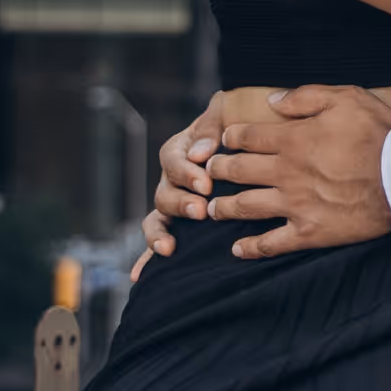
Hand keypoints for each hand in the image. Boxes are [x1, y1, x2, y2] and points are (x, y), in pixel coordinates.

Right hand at [129, 95, 230, 278]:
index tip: (207, 184)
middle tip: (201, 210)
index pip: (174, 160)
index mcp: (181, 150)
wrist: (252, 145)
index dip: (187, 173)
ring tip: (170, 246)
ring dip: (160, 233)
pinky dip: (146, 257)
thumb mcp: (227, 114)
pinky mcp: (178, 223)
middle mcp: (172, 178)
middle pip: (164, 192)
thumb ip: (213, 125)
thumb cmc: (239, 126)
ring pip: (157, 218)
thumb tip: (201, 153)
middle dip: (181, 203)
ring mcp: (173, 202)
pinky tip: (138, 276)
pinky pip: (158, 239)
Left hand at [205, 84, 390, 260]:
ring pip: (245, 207)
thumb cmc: (380, 133)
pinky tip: (237, 249)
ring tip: (213, 208)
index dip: (230, 137)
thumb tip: (273, 100)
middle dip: (218, 169)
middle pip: (238, 171)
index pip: (247, 137)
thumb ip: (306, 97)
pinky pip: (271, 244)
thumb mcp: (347, 98)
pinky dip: (250, 247)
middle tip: (209, 171)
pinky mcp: (309, 231)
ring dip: (223, 207)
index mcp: (293, 139)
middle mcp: (286, 172)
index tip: (223, 140)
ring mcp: (295, 204)